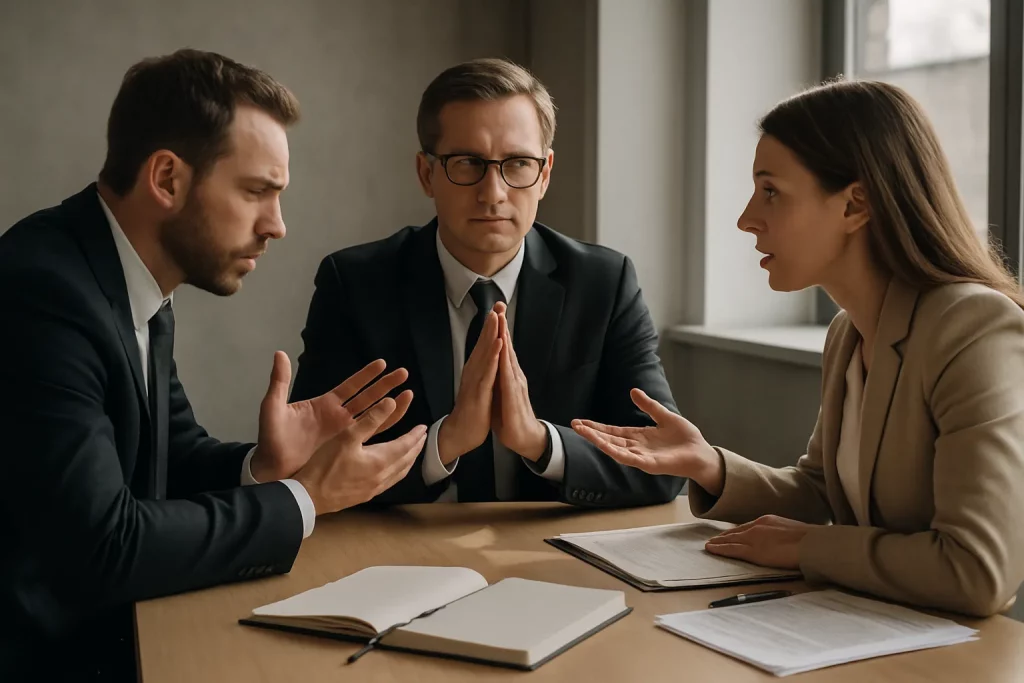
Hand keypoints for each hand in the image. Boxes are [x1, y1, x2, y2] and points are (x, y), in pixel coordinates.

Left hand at [252, 353, 412, 481]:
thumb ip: (279, 382)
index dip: (366, 375)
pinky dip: (385, 428)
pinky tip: (399, 422)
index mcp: (325, 404)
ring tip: (409, 394)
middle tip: (404, 374)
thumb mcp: (273, 407)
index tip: (382, 363)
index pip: (351, 385)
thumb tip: (279, 354)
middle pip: (368, 397)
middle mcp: (339, 416)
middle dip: (386, 385)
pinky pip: (371, 436)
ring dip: (391, 405)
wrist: (273, 469)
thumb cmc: (272, 439)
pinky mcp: (348, 448)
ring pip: (374, 416)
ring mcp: (345, 433)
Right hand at [293, 398, 427, 514]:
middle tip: (422, 437)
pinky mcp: (365, 496)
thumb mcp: (347, 437)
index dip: (415, 435)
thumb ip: (370, 419)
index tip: (423, 427)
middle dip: (416, 447)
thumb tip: (391, 403)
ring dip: (409, 460)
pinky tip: (392, 470)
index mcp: (380, 461)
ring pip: (400, 472)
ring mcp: (374, 488)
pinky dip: (398, 471)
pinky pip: (390, 481)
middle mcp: (382, 477)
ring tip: (412, 451)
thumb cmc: (325, 466)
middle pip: (406, 460)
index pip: (405, 445)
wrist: (308, 497)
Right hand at [437, 308, 502, 464]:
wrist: (460, 434)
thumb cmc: (473, 411)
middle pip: (483, 343)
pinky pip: (487, 373)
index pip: (484, 344)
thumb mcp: (480, 387)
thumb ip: (484, 371)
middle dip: (491, 324)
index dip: (491, 326)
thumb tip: (490, 356)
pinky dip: (493, 358)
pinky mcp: (478, 394)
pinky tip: (499, 346)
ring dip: (491, 335)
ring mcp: (474, 382)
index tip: (499, 308)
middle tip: (498, 304)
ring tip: (497, 318)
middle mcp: (472, 372)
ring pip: (484, 355)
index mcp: (475, 370)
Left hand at [491, 305, 547, 460]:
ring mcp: (516, 385)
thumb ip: (498, 377)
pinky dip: (505, 364)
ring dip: (505, 339)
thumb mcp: (501, 392)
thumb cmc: (511, 416)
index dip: (499, 330)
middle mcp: (514, 376)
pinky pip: (508, 378)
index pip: (503, 348)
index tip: (493, 311)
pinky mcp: (514, 398)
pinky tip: (502, 354)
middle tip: (499, 305)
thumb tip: (492, 363)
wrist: (525, 438)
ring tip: (501, 322)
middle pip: (508, 347)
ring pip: (509, 358)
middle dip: (503, 326)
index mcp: (509, 375)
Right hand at [570, 388, 723, 493]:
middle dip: (591, 433)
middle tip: (574, 425)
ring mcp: (641, 457)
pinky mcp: (650, 464)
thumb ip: (649, 406)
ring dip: (598, 441)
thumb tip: (633, 391)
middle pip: (609, 439)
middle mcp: (636, 448)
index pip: (612, 431)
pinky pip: (630, 458)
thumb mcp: (665, 416)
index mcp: (639, 437)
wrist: (702, 454)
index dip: (597, 427)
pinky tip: (604, 446)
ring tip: (583, 432)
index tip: (580, 422)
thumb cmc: (686, 438)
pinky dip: (616, 452)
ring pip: (614, 449)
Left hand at [703, 515, 815, 569]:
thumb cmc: (809, 540)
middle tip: (713, 539)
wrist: (811, 543)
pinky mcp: (752, 550)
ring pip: (730, 540)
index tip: (729, 534)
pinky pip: (731, 549)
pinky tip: (711, 549)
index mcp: (768, 520)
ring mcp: (753, 538)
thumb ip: (783, 534)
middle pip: (736, 531)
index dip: (736, 531)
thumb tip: (784, 541)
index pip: (747, 526)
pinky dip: (720, 549)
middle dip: (724, 536)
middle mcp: (758, 526)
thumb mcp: (793, 530)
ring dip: (718, 542)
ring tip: (709, 545)